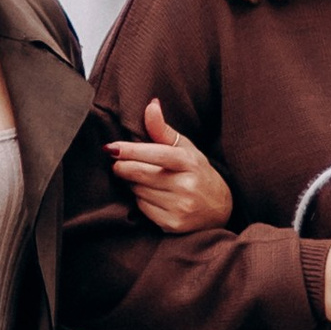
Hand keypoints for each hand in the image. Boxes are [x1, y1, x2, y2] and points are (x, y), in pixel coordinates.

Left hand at [106, 97, 233, 236]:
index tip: (111, 148)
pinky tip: (151, 196)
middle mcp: (187, 185)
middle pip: (140, 174)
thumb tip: (151, 105)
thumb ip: (163, 130)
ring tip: (142, 180)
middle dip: (122, 167)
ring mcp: (180, 207)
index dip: (129, 151)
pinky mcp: (173, 224)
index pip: (155, 153)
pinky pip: (143, 208)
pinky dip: (141, 200)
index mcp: (189, 162)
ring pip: (138, 191)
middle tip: (117, 164)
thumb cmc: (197, 173)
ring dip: (133, 184)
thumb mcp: (186, 149)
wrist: (220, 209)